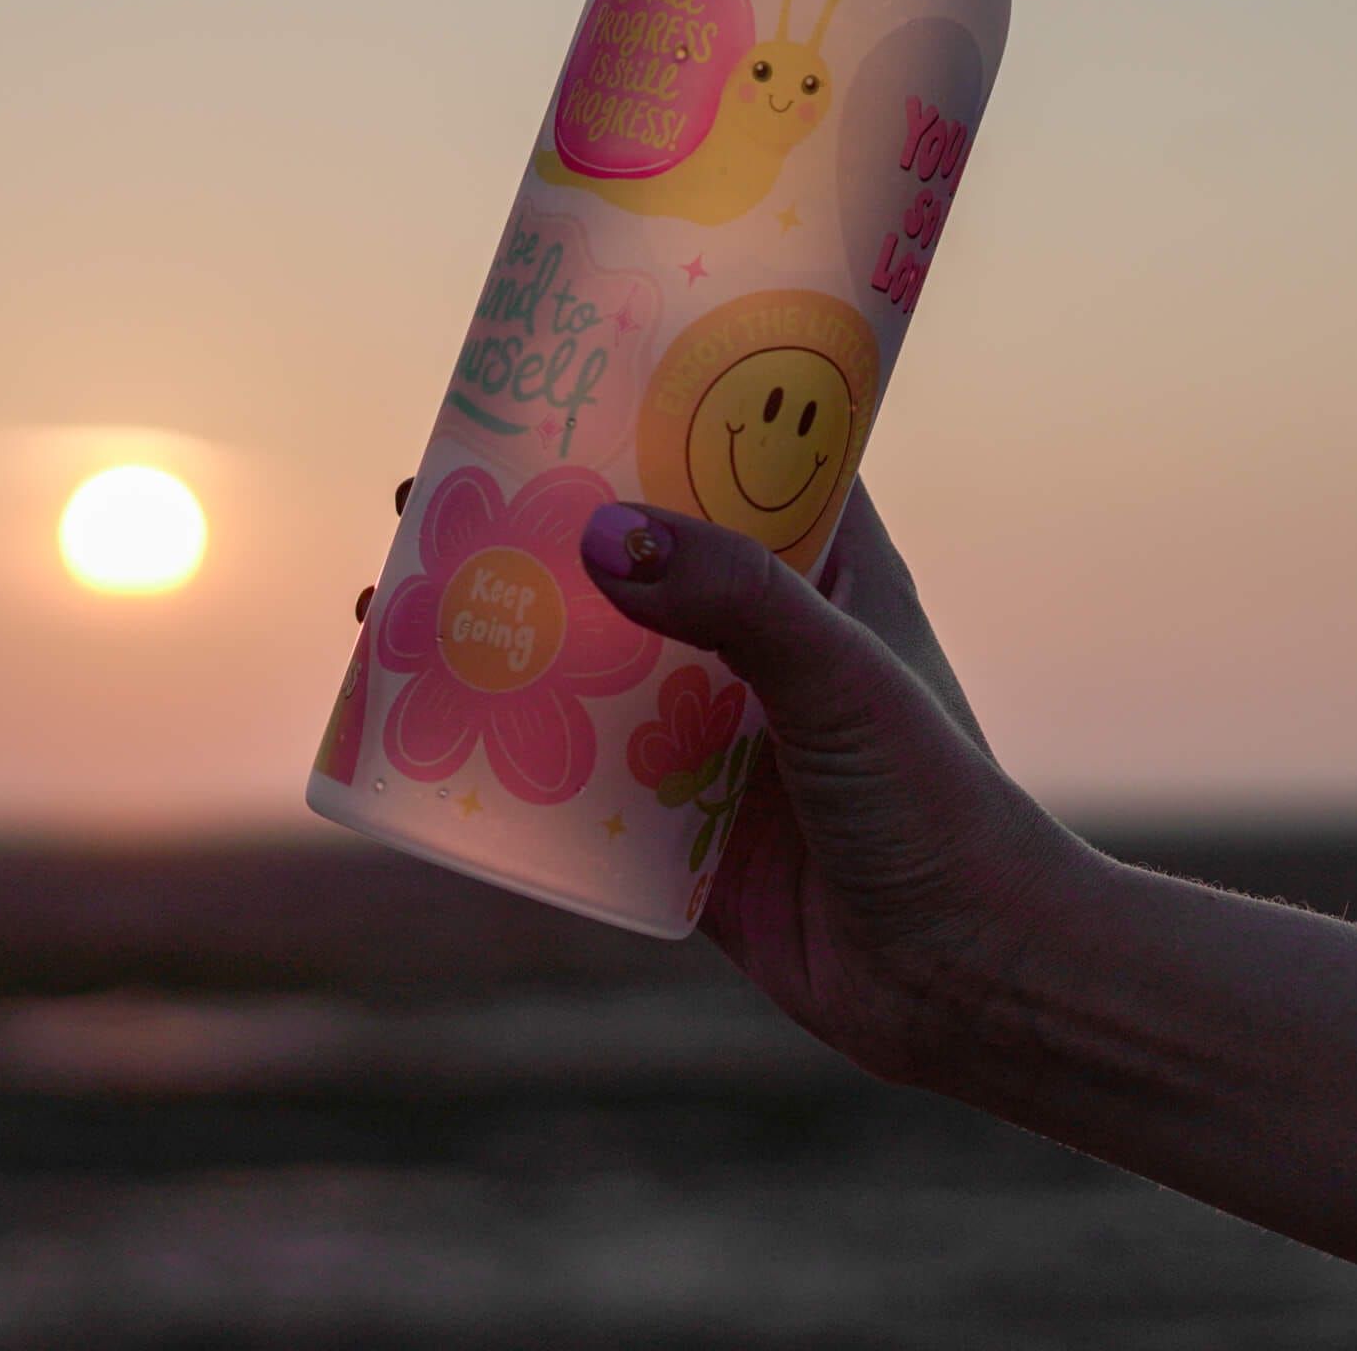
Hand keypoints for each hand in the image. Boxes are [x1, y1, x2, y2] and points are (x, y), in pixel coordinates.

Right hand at [359, 474, 1095, 1093]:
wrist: (963, 982)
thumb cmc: (936, 804)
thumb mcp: (840, 676)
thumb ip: (736, 598)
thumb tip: (599, 535)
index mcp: (825, 568)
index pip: (729, 454)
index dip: (648, 408)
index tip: (554, 374)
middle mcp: (761, 636)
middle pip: (631, 551)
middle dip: (535, 521)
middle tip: (431, 491)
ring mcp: (712, 729)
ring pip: (586, 655)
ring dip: (501, 626)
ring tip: (393, 596)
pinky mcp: (675, 823)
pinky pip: (570, 768)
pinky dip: (503, 742)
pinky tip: (421, 725)